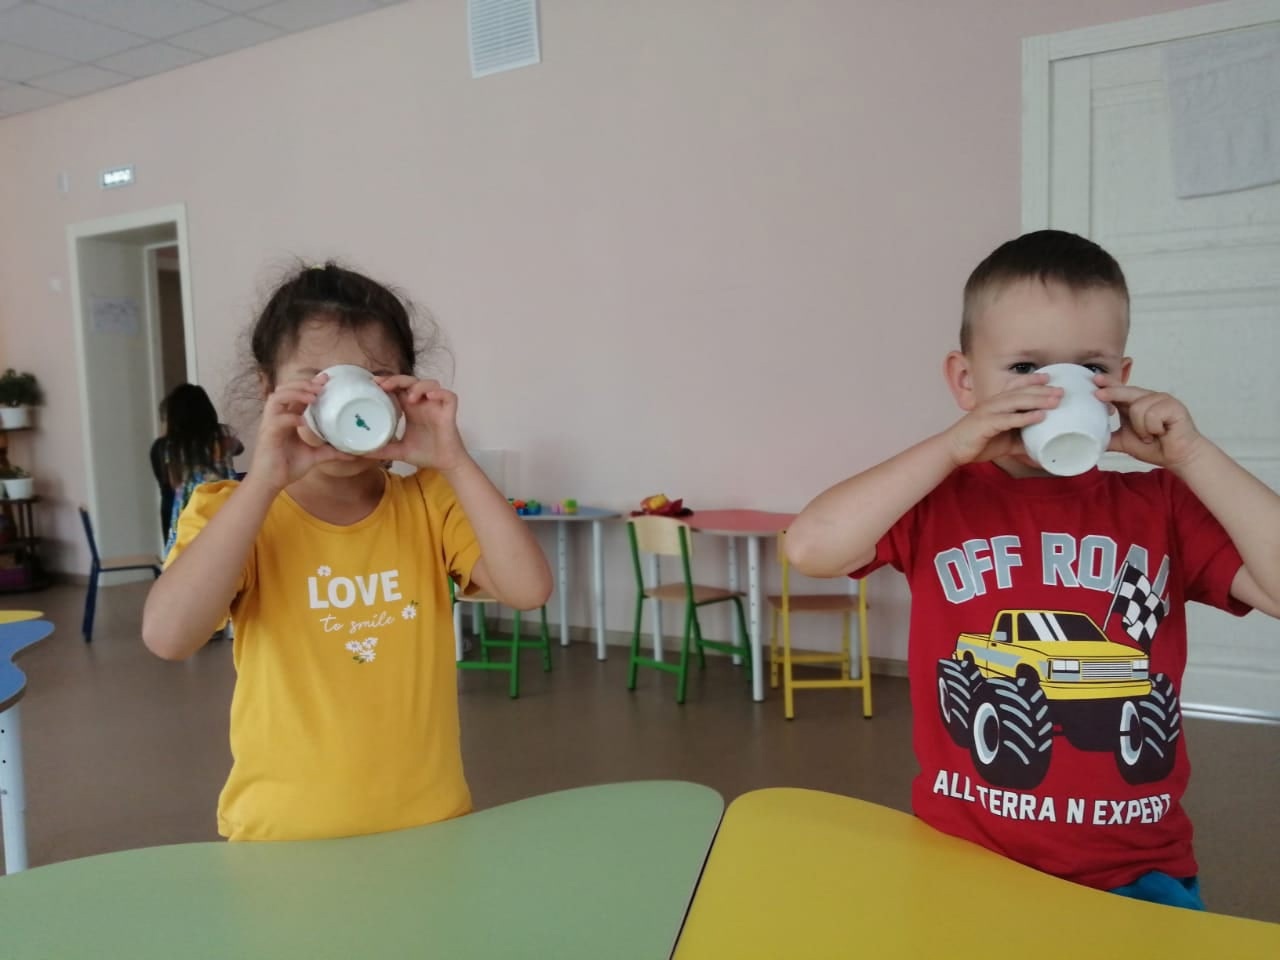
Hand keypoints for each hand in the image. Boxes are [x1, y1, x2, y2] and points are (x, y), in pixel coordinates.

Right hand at [247, 377, 355, 490]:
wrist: (271, 482)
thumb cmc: (287, 467)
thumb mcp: (315, 456)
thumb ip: (330, 451)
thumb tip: (352, 453)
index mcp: (287, 418)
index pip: (297, 394)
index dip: (309, 384)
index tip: (326, 379)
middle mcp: (277, 417)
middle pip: (285, 389)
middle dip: (303, 384)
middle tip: (321, 386)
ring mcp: (270, 424)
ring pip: (277, 398)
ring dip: (295, 393)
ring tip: (313, 397)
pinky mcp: (268, 435)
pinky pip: (277, 420)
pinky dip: (290, 417)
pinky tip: (302, 421)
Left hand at [370, 377, 468, 470]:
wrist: (444, 465)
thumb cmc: (425, 454)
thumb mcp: (398, 451)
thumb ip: (381, 450)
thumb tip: (360, 453)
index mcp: (411, 409)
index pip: (399, 387)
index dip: (389, 382)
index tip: (374, 383)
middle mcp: (423, 404)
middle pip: (412, 381)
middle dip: (398, 379)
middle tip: (384, 385)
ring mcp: (437, 406)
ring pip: (431, 383)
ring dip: (419, 386)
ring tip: (410, 399)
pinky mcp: (449, 412)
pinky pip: (449, 395)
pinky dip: (440, 393)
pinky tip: (430, 397)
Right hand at [943, 373, 1062, 466]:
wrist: (953, 449)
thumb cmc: (978, 443)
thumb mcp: (1005, 441)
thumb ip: (1022, 442)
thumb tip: (1042, 452)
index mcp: (996, 403)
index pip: (1015, 386)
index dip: (1032, 380)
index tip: (1049, 378)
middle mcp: (993, 403)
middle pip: (1021, 392)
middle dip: (1042, 390)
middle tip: (1062, 391)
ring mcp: (989, 412)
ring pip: (1017, 402)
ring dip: (1038, 400)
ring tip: (1055, 401)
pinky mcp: (986, 424)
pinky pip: (1009, 419)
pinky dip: (1025, 417)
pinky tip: (1039, 416)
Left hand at [1094, 377, 1206, 468]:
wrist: (1178, 457)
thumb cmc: (1154, 447)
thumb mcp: (1125, 442)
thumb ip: (1109, 438)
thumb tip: (1087, 440)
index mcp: (1135, 403)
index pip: (1119, 391)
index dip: (1108, 384)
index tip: (1094, 380)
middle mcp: (1148, 398)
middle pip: (1127, 392)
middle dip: (1112, 393)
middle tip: (1098, 394)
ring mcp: (1162, 400)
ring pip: (1138, 408)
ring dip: (1142, 428)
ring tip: (1151, 435)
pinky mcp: (1174, 405)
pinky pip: (1152, 415)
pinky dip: (1153, 428)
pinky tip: (1162, 432)